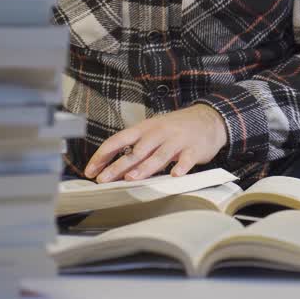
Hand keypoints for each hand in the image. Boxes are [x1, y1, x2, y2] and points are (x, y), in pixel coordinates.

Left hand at [84, 104, 227, 182]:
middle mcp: (159, 133)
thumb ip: (136, 148)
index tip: (91, 169)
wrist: (208, 119)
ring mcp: (177, 140)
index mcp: (145, 128)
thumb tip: (113, 167)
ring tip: (131, 178)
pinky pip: (187, 159)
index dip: (103, 155)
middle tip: (104, 179)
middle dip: (118, 166)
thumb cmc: (175, 129)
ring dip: (144, 167)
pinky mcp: (194, 149)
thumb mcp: (153, 131)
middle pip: (136, 151)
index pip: (119, 140)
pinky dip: (181, 167)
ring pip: (159, 155)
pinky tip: (175, 175)